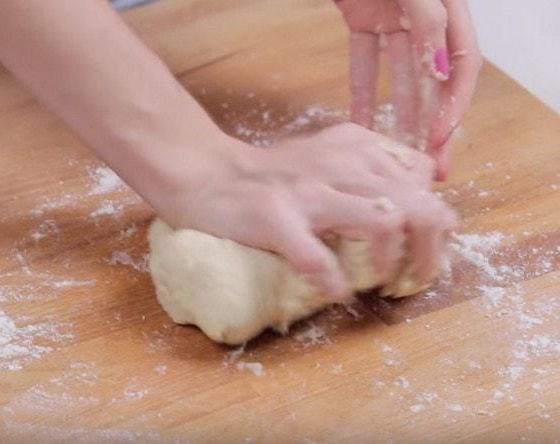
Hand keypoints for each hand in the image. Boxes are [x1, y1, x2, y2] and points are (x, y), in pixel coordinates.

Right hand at [157, 123, 456, 300]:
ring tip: (381, 286)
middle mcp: (339, 163)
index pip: (423, 176)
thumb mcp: (327, 153)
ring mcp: (307, 190)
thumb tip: (414, 197)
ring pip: (384, 225)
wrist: (207, 174)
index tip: (420, 246)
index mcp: (355, 146)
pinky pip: (319, 260)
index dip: (433, 219)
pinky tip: (333, 292)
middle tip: (414, 279)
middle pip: (418, 205)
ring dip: (392, 267)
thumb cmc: (271, 175)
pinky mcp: (276, 218)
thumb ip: (368, 166)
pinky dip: (334, 284)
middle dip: (428, 253)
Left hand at [333, 0, 481, 179]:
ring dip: (400, 116)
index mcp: (453, 13)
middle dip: (432, 126)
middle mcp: (429, 22)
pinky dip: (362, 94)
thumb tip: (437, 70)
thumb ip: (430, 25)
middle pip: (434, 83)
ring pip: (399, 78)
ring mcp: (396, 22)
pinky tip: (361, 127)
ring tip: (398, 156)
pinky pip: (363, 62)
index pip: (462, 68)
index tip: (437, 140)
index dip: (453, 106)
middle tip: (428, 168)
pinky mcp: (364, 21)